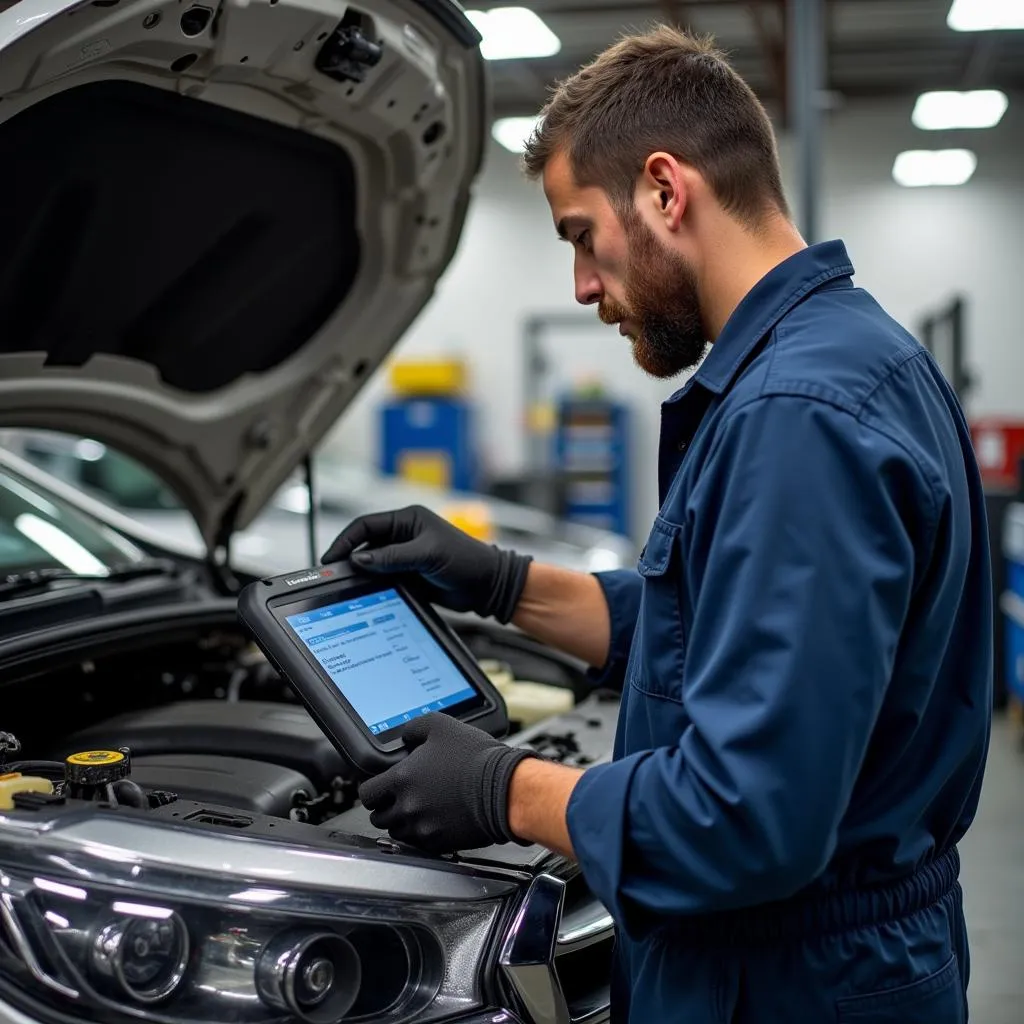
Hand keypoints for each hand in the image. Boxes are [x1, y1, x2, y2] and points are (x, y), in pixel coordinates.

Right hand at [321, 505, 531, 622]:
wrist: (487, 585)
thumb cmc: (466, 560)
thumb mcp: (427, 554)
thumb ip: (393, 557)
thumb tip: (360, 559)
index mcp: (408, 519)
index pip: (366, 525)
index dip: (346, 541)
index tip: (331, 558)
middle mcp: (404, 535)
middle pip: (366, 545)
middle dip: (349, 558)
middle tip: (333, 575)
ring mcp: (405, 556)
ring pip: (373, 564)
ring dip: (361, 574)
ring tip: (347, 586)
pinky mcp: (409, 575)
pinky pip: (383, 579)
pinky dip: (373, 586)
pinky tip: (365, 595)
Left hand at [358, 713, 538, 853]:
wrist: (504, 789)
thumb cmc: (476, 759)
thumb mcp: (442, 726)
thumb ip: (415, 728)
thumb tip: (405, 736)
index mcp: (402, 779)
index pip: (367, 794)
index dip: (373, 790)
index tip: (381, 787)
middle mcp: (407, 807)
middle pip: (379, 817)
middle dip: (387, 807)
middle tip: (401, 797)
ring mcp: (422, 828)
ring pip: (397, 832)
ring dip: (403, 822)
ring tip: (420, 808)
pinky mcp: (439, 843)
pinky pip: (419, 844)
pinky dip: (423, 834)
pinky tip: (436, 819)